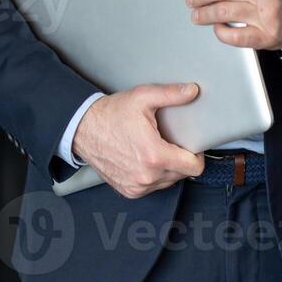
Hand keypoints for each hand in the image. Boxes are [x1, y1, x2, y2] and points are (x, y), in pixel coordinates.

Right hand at [71, 84, 204, 198]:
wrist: (83, 128)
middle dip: (182, 159)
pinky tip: (146, 158)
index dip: (197, 155)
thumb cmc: (110, 114)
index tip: (193, 145)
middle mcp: (146, 176)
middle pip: (182, 174)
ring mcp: (136, 186)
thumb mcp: (143, 97)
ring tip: (157, 148)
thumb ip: (171, 94)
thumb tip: (192, 91)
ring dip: (168, 168)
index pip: (194, 167)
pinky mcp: (128, 191)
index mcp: (154, 156)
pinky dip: (154, 175)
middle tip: (172, 142)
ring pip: (168, 182)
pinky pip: (152, 187)